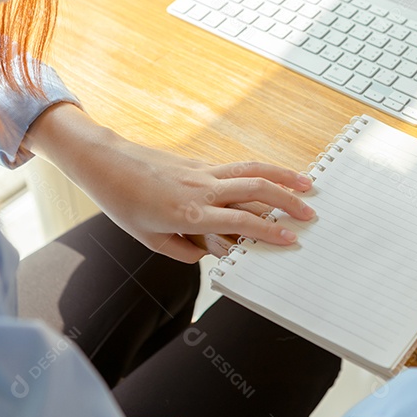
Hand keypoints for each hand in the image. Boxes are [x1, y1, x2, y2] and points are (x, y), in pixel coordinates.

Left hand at [25, 103, 314, 262]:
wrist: (106, 164)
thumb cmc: (124, 203)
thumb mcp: (150, 241)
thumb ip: (185, 252)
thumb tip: (211, 253)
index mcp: (191, 214)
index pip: (242, 222)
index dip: (270, 232)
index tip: (290, 240)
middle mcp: (203, 190)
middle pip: (257, 190)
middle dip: (288, 202)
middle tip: (310, 214)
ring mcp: (204, 172)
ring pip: (253, 170)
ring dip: (283, 177)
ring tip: (307, 184)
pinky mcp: (201, 163)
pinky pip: (238, 167)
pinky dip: (262, 172)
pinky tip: (274, 178)